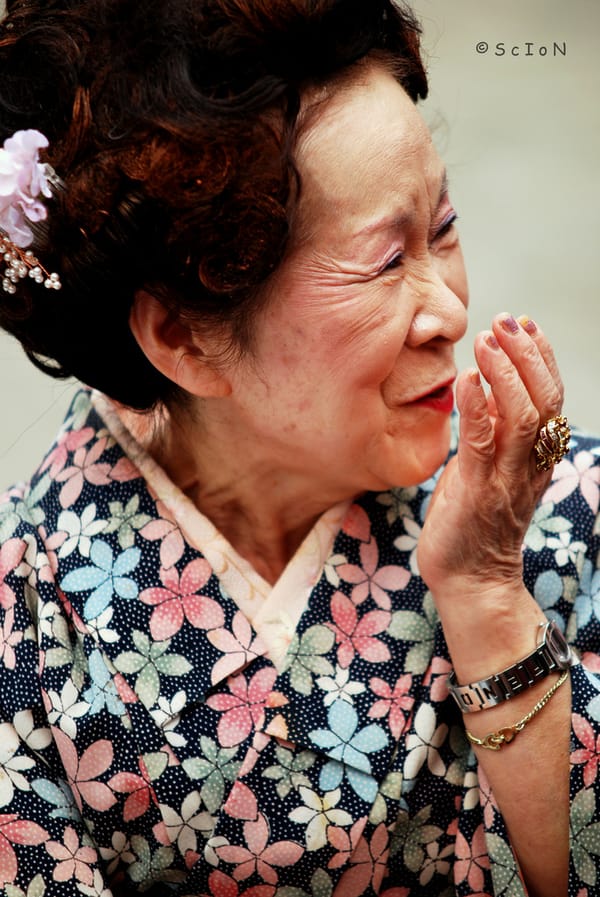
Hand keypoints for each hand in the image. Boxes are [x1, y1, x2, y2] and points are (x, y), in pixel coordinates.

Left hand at [417, 313, 563, 605]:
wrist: (471, 582)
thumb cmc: (473, 525)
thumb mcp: (488, 469)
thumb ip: (493, 433)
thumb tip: (486, 390)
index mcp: (536, 458)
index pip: (551, 398)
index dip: (543, 358)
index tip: (525, 325)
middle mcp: (529, 465)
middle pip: (545, 400)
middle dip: (528, 354)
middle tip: (506, 321)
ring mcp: (506, 479)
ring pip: (522, 416)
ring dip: (506, 372)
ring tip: (488, 339)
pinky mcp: (477, 491)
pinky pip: (482, 442)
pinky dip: (477, 405)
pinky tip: (468, 377)